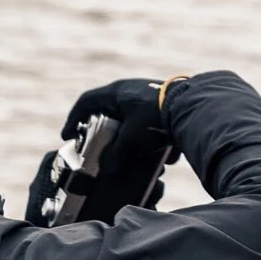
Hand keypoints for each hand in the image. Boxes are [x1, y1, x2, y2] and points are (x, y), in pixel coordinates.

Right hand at [60, 77, 182, 184]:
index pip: (86, 102)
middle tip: (98, 147)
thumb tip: (108, 168)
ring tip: (129, 155)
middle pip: (108, 111)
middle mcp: (130, 91)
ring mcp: (148, 97)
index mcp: (116, 92)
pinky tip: (159, 155)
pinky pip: (150, 123)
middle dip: (103, 132)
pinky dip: (149, 139)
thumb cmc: (155, 118)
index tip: (68, 135)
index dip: (74, 119)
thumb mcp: (130, 138)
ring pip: (130, 118)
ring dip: (127, 137)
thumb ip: (116, 153)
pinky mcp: (164, 106)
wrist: (193, 108)